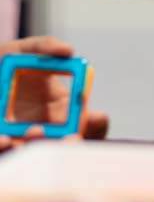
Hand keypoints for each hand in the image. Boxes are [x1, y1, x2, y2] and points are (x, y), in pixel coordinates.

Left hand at [0, 37, 108, 153]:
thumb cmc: (3, 62)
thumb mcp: (22, 50)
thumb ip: (45, 47)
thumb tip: (68, 51)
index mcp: (59, 110)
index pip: (86, 124)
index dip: (95, 125)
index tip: (95, 116)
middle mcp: (43, 129)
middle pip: (65, 147)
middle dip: (71, 144)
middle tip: (71, 137)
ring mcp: (20, 138)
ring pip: (35, 154)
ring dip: (40, 147)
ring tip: (34, 132)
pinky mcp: (2, 140)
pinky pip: (5, 151)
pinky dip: (5, 148)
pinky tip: (6, 141)